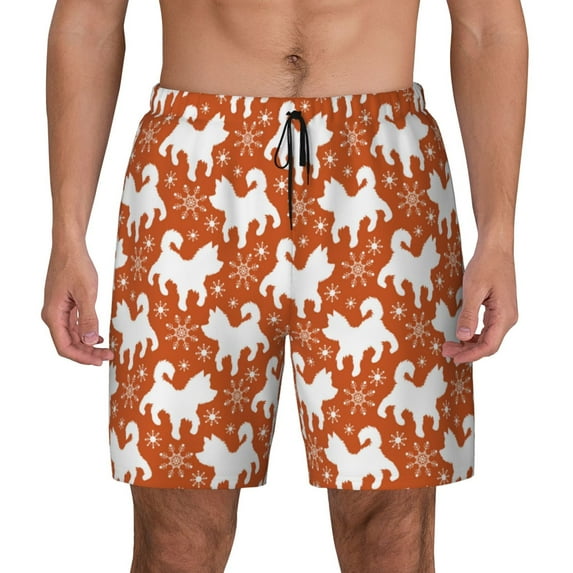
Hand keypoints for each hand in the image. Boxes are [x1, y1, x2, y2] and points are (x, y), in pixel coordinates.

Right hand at [42, 243, 113, 365]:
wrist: (69, 246)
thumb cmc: (76, 266)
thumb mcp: (87, 293)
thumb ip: (88, 318)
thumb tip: (89, 341)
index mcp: (53, 315)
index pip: (65, 347)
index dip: (82, 357)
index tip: (99, 361)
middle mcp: (53, 315)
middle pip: (69, 344)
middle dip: (88, 353)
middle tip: (108, 357)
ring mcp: (58, 310)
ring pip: (72, 336)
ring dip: (88, 344)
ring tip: (106, 350)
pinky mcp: (65, 305)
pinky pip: (74, 325)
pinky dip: (86, 333)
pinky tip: (97, 336)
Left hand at [442, 247, 517, 363]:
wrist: (496, 248)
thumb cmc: (487, 265)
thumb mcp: (473, 290)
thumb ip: (468, 315)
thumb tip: (463, 336)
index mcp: (505, 315)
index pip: (489, 345)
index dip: (472, 355)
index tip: (455, 358)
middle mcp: (508, 318)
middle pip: (488, 344)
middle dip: (467, 351)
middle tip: (446, 350)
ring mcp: (504, 314)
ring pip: (487, 337)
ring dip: (469, 343)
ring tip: (450, 344)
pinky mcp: (499, 309)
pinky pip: (487, 328)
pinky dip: (473, 334)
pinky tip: (461, 334)